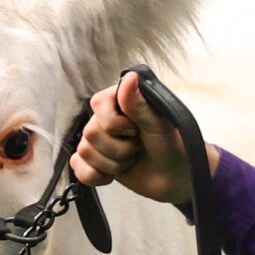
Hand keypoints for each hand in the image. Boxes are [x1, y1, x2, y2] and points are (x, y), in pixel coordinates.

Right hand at [70, 71, 214, 204]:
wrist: (176, 177)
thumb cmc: (172, 146)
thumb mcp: (159, 124)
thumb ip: (140, 103)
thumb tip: (129, 77)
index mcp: (120, 101)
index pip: (98, 104)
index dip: (116, 124)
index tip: (137, 130)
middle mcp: (105, 118)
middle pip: (90, 133)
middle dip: (119, 149)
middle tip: (138, 148)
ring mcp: (98, 141)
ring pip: (84, 152)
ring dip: (113, 164)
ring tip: (131, 159)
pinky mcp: (94, 162)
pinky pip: (78, 168)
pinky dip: (95, 176)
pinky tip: (112, 176)